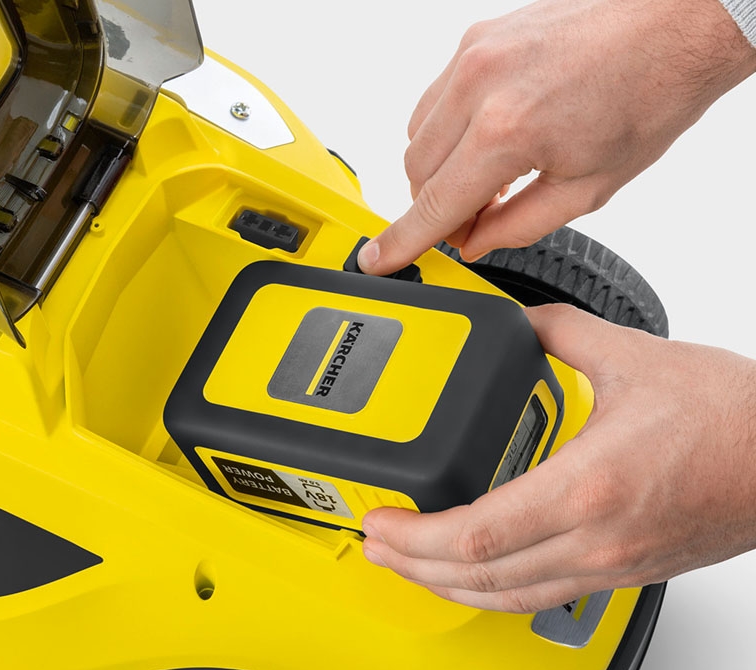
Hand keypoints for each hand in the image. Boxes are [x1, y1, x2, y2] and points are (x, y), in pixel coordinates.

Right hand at [358, 0, 755, 274]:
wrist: (677, 21)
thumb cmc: (650, 93)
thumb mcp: (588, 187)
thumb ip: (518, 226)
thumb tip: (474, 242)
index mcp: (507, 132)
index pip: (433, 205)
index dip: (402, 242)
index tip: (376, 261)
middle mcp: (478, 86)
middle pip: (414, 172)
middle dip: (436, 206)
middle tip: (474, 221)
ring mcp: (473, 55)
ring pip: (416, 135)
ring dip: (439, 168)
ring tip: (490, 176)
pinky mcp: (476, 37)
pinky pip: (434, 98)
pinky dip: (448, 129)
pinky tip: (488, 138)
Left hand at [361, 304, 755, 612]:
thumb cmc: (734, 418)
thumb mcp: (633, 357)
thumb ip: (558, 332)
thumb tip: (517, 320)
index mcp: (587, 487)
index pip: (476, 534)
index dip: (414, 537)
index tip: (380, 521)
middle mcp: (594, 541)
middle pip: (477, 575)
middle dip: (411, 566)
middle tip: (374, 544)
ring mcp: (609, 567)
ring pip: (506, 597)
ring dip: (445, 587)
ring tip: (406, 566)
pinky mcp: (623, 574)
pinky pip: (539, 596)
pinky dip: (491, 591)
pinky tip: (471, 577)